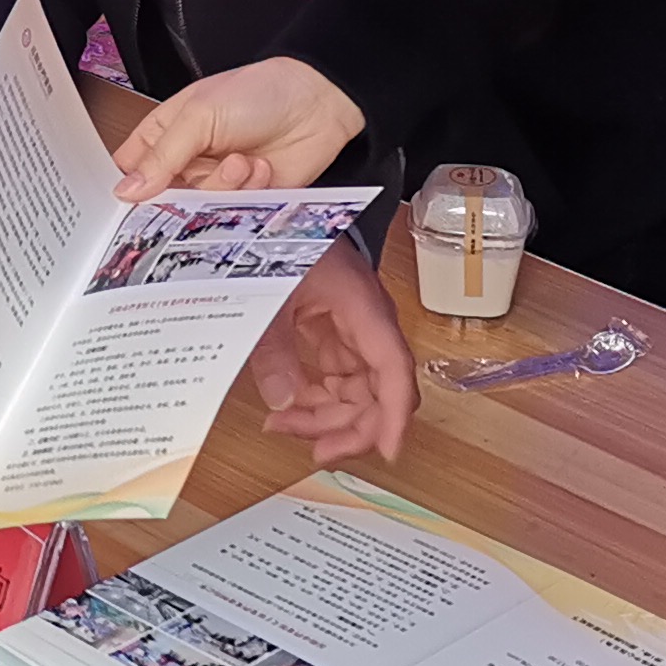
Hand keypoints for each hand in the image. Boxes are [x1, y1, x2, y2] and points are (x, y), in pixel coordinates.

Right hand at [110, 56, 364, 199]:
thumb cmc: (257, 93)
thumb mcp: (198, 116)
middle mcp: (187, 163)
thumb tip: (127, 190)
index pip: (131, 172)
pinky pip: (232, 216)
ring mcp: (216, 183)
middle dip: (181, 195)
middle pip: (162, 201)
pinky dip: (248, 193)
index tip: (129, 204)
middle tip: (195, 180)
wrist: (317, 103)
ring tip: (243, 161)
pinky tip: (260, 169)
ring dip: (223, 186)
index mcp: (164, 135)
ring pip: (198, 211)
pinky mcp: (246, 201)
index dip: (128, 191)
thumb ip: (162, 156)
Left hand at [246, 237, 413, 466]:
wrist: (281, 212)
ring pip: (356, 391)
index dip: (394, 416)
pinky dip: (314, 397)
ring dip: (327, 417)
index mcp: (363, 310)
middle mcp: (368, 325)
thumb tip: (282, 403)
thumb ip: (273, 349)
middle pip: (379, 392)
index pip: (393, 372)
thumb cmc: (285, 240)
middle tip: (313, 451)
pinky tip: (286, 407)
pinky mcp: (335, 332)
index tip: (389, 453)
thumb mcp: (271, 294)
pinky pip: (335, 377)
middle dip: (350, 427)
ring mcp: (354, 330)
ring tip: (281, 426)